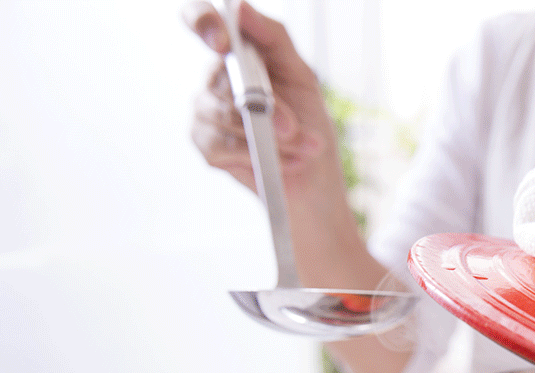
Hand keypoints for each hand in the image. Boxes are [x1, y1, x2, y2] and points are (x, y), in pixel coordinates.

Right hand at [182, 1, 334, 191]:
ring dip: (269, 136)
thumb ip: (273, 37)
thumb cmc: (308, 121)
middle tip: (293, 128)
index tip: (223, 44)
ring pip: (224, 114)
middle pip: (222, 78)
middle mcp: (214, 76)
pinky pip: (222, 143)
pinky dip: (256, 155)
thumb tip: (241, 8)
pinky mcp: (205, 144)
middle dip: (266, 107)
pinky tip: (279, 160)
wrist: (314, 174)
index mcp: (236, 52)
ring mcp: (204, 109)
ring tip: (300, 148)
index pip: (200, 20)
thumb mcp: (301, 74)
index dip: (202, 23)